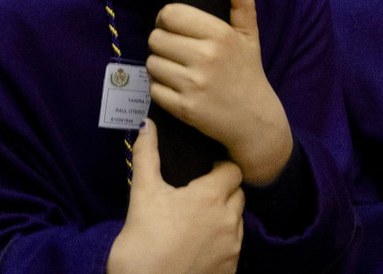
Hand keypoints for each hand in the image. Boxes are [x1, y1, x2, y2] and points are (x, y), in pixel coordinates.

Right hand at [107, 120, 243, 273]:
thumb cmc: (144, 236)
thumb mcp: (143, 191)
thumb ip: (147, 153)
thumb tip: (147, 124)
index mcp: (211, 197)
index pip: (233, 170)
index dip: (220, 167)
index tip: (204, 169)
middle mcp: (229, 221)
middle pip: (238, 194)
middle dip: (224, 190)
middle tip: (199, 192)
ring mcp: (233, 249)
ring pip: (238, 222)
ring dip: (224, 215)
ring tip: (198, 218)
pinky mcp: (230, 270)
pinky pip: (234, 247)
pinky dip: (222, 241)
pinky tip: (200, 243)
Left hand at [147, 0, 293, 185]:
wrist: (257, 123)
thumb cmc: (249, 75)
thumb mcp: (250, 38)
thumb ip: (242, 5)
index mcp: (220, 34)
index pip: (170, 14)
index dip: (166, 20)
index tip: (173, 28)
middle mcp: (206, 57)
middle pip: (155, 38)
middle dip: (161, 44)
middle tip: (174, 52)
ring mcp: (194, 84)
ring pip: (151, 63)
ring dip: (158, 66)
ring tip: (175, 70)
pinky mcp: (185, 108)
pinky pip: (154, 89)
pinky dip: (160, 89)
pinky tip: (175, 89)